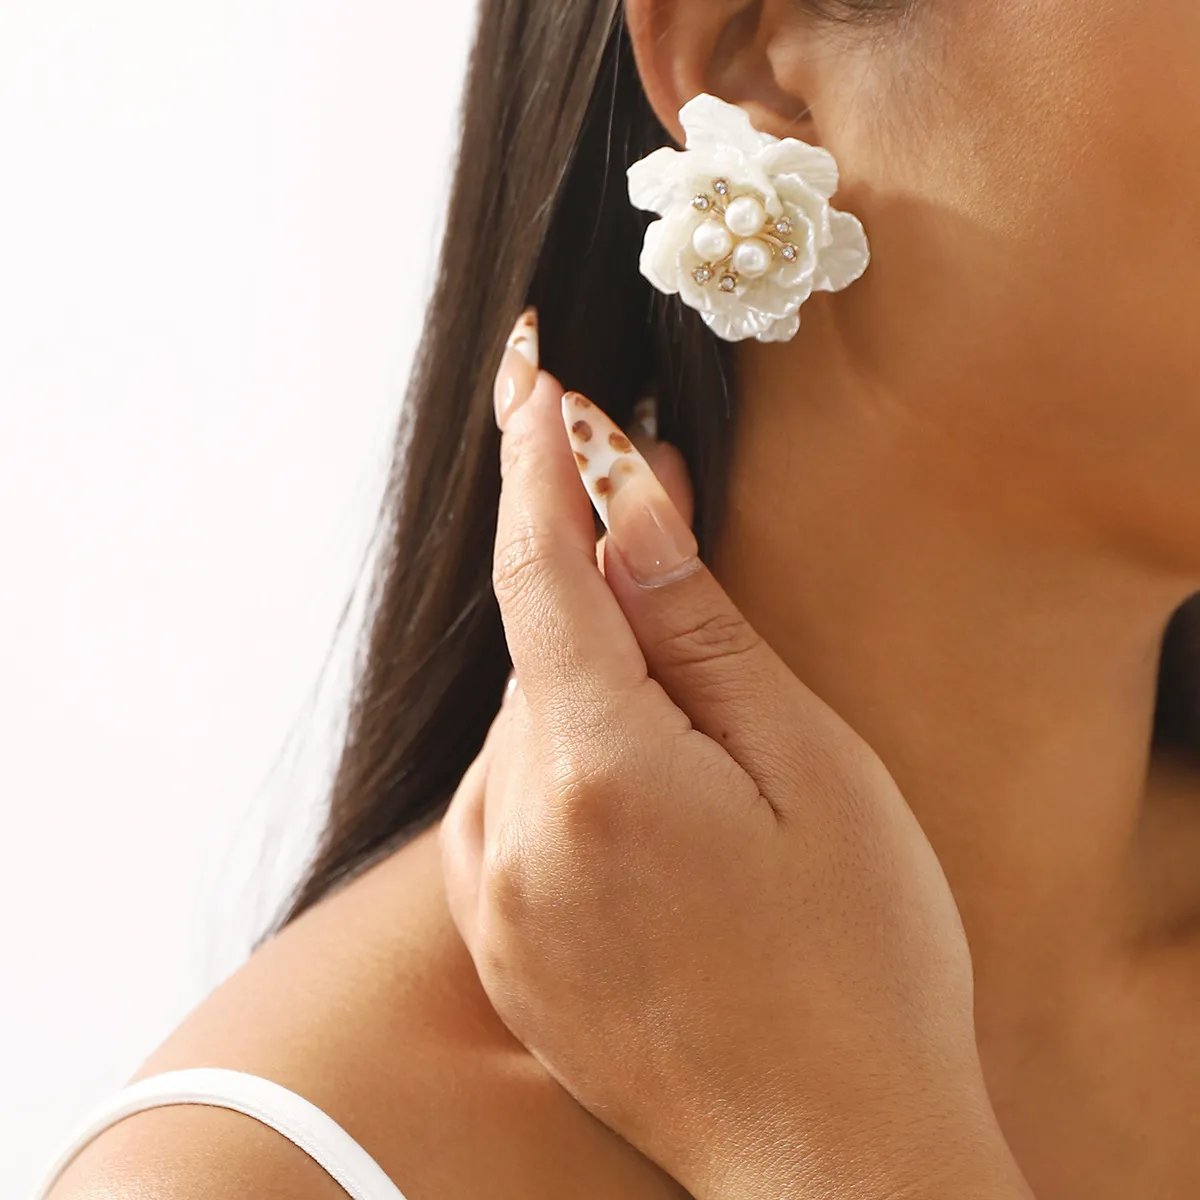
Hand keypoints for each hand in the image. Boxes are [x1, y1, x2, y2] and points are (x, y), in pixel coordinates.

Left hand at [440, 313, 1033, 1199]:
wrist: (827, 1149)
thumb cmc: (854, 954)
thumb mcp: (807, 764)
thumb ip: (696, 626)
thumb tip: (625, 501)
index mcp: (595, 770)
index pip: (537, 570)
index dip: (535, 465)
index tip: (535, 383)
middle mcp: (512, 831)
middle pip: (538, 650)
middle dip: (585, 579)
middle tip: (653, 526)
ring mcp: (492, 895)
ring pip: (527, 726)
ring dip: (590, 686)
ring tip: (699, 744)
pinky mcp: (496, 940)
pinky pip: (513, 802)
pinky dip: (568, 761)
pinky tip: (651, 803)